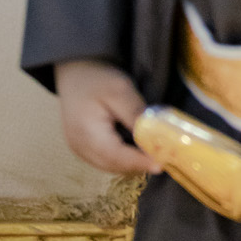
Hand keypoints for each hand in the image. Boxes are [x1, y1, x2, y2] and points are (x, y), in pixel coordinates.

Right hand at [54, 59, 160, 175]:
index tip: (161, 165)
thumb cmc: (97, 79)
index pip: (116, 157)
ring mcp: (80, 150)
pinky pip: (106, 160)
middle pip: (114, 166)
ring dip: (132, 163)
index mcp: (86, 134)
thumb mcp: (120, 90)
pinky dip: (123, 159)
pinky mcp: (84, 148)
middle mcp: (80, 148)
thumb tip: (154, 137)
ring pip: (110, 166)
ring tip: (154, 154)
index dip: (139, 163)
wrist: (75, 74)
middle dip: (138, 165)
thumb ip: (135, 114)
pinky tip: (137, 149)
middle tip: (164, 159)